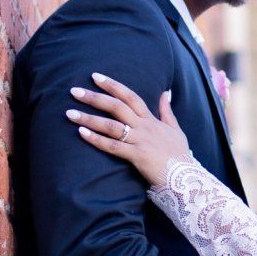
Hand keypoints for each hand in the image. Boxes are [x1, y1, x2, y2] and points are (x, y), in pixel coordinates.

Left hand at [67, 72, 191, 189]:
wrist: (186, 178)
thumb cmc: (179, 155)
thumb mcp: (176, 130)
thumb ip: (167, 111)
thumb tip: (165, 92)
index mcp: (151, 119)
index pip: (130, 96)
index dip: (113, 85)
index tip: (95, 77)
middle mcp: (144, 127)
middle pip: (116, 106)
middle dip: (94, 97)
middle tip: (74, 91)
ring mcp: (140, 140)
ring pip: (111, 125)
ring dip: (88, 118)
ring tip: (70, 113)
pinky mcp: (137, 156)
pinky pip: (113, 146)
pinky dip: (96, 139)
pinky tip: (81, 133)